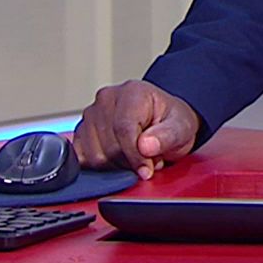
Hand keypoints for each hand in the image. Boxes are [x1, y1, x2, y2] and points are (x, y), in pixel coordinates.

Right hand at [74, 80, 200, 180]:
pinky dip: (100, 167)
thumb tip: (145, 146)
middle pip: (109, 145)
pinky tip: (118, 160)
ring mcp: (91, 114)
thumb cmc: (171, 122)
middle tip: (148, 160)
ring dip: (116, 165)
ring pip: (94, 155)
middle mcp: (107, 99)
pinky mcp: (81, 131)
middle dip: (129, 161)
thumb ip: (167, 136)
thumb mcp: (181, 128)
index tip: (146, 170)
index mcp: (132, 92)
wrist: (163, 121)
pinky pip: (82, 158)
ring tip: (135, 157)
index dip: (134, 155)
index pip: (124, 128)